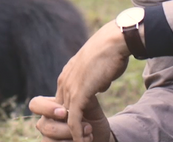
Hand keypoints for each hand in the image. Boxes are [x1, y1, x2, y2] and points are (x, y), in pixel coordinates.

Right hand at [30, 95, 110, 141]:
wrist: (99, 134)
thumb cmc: (93, 117)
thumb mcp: (89, 105)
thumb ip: (78, 97)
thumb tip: (75, 89)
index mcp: (50, 107)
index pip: (35, 104)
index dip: (46, 108)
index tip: (64, 112)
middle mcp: (46, 122)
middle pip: (44, 125)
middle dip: (66, 128)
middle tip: (87, 127)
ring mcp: (49, 136)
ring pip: (48, 140)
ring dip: (70, 138)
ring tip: (89, 134)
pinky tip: (85, 141)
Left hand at [56, 21, 129, 141]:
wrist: (114, 41)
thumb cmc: (111, 51)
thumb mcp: (100, 68)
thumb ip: (96, 78)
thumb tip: (101, 84)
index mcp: (67, 74)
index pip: (62, 100)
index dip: (71, 114)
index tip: (82, 124)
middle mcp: (64, 81)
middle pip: (59, 111)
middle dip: (68, 125)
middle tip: (82, 135)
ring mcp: (70, 88)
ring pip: (65, 118)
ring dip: (74, 132)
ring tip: (84, 140)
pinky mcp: (79, 94)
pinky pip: (74, 120)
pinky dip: (77, 133)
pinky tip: (83, 140)